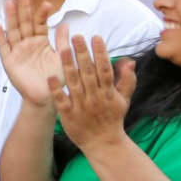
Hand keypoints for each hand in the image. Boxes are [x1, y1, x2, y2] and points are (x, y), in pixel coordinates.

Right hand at [0, 0, 62, 107]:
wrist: (45, 96)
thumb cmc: (55, 78)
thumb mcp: (63, 58)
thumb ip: (62, 42)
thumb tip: (65, 25)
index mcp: (41, 41)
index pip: (40, 23)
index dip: (42, 14)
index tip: (46, 3)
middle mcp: (28, 43)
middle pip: (24, 23)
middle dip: (23, 9)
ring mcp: (17, 50)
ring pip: (13, 31)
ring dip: (11, 17)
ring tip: (9, 3)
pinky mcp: (8, 60)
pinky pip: (3, 46)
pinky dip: (0, 36)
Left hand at [53, 33, 135, 152]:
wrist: (103, 143)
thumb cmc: (112, 118)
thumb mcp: (124, 100)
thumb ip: (127, 80)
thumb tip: (130, 61)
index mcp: (108, 92)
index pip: (104, 69)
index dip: (101, 53)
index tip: (95, 37)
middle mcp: (95, 97)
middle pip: (88, 73)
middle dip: (82, 54)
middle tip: (76, 36)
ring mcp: (81, 106)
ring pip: (74, 83)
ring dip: (68, 66)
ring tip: (62, 49)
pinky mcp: (68, 115)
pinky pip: (62, 100)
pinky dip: (56, 89)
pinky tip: (50, 77)